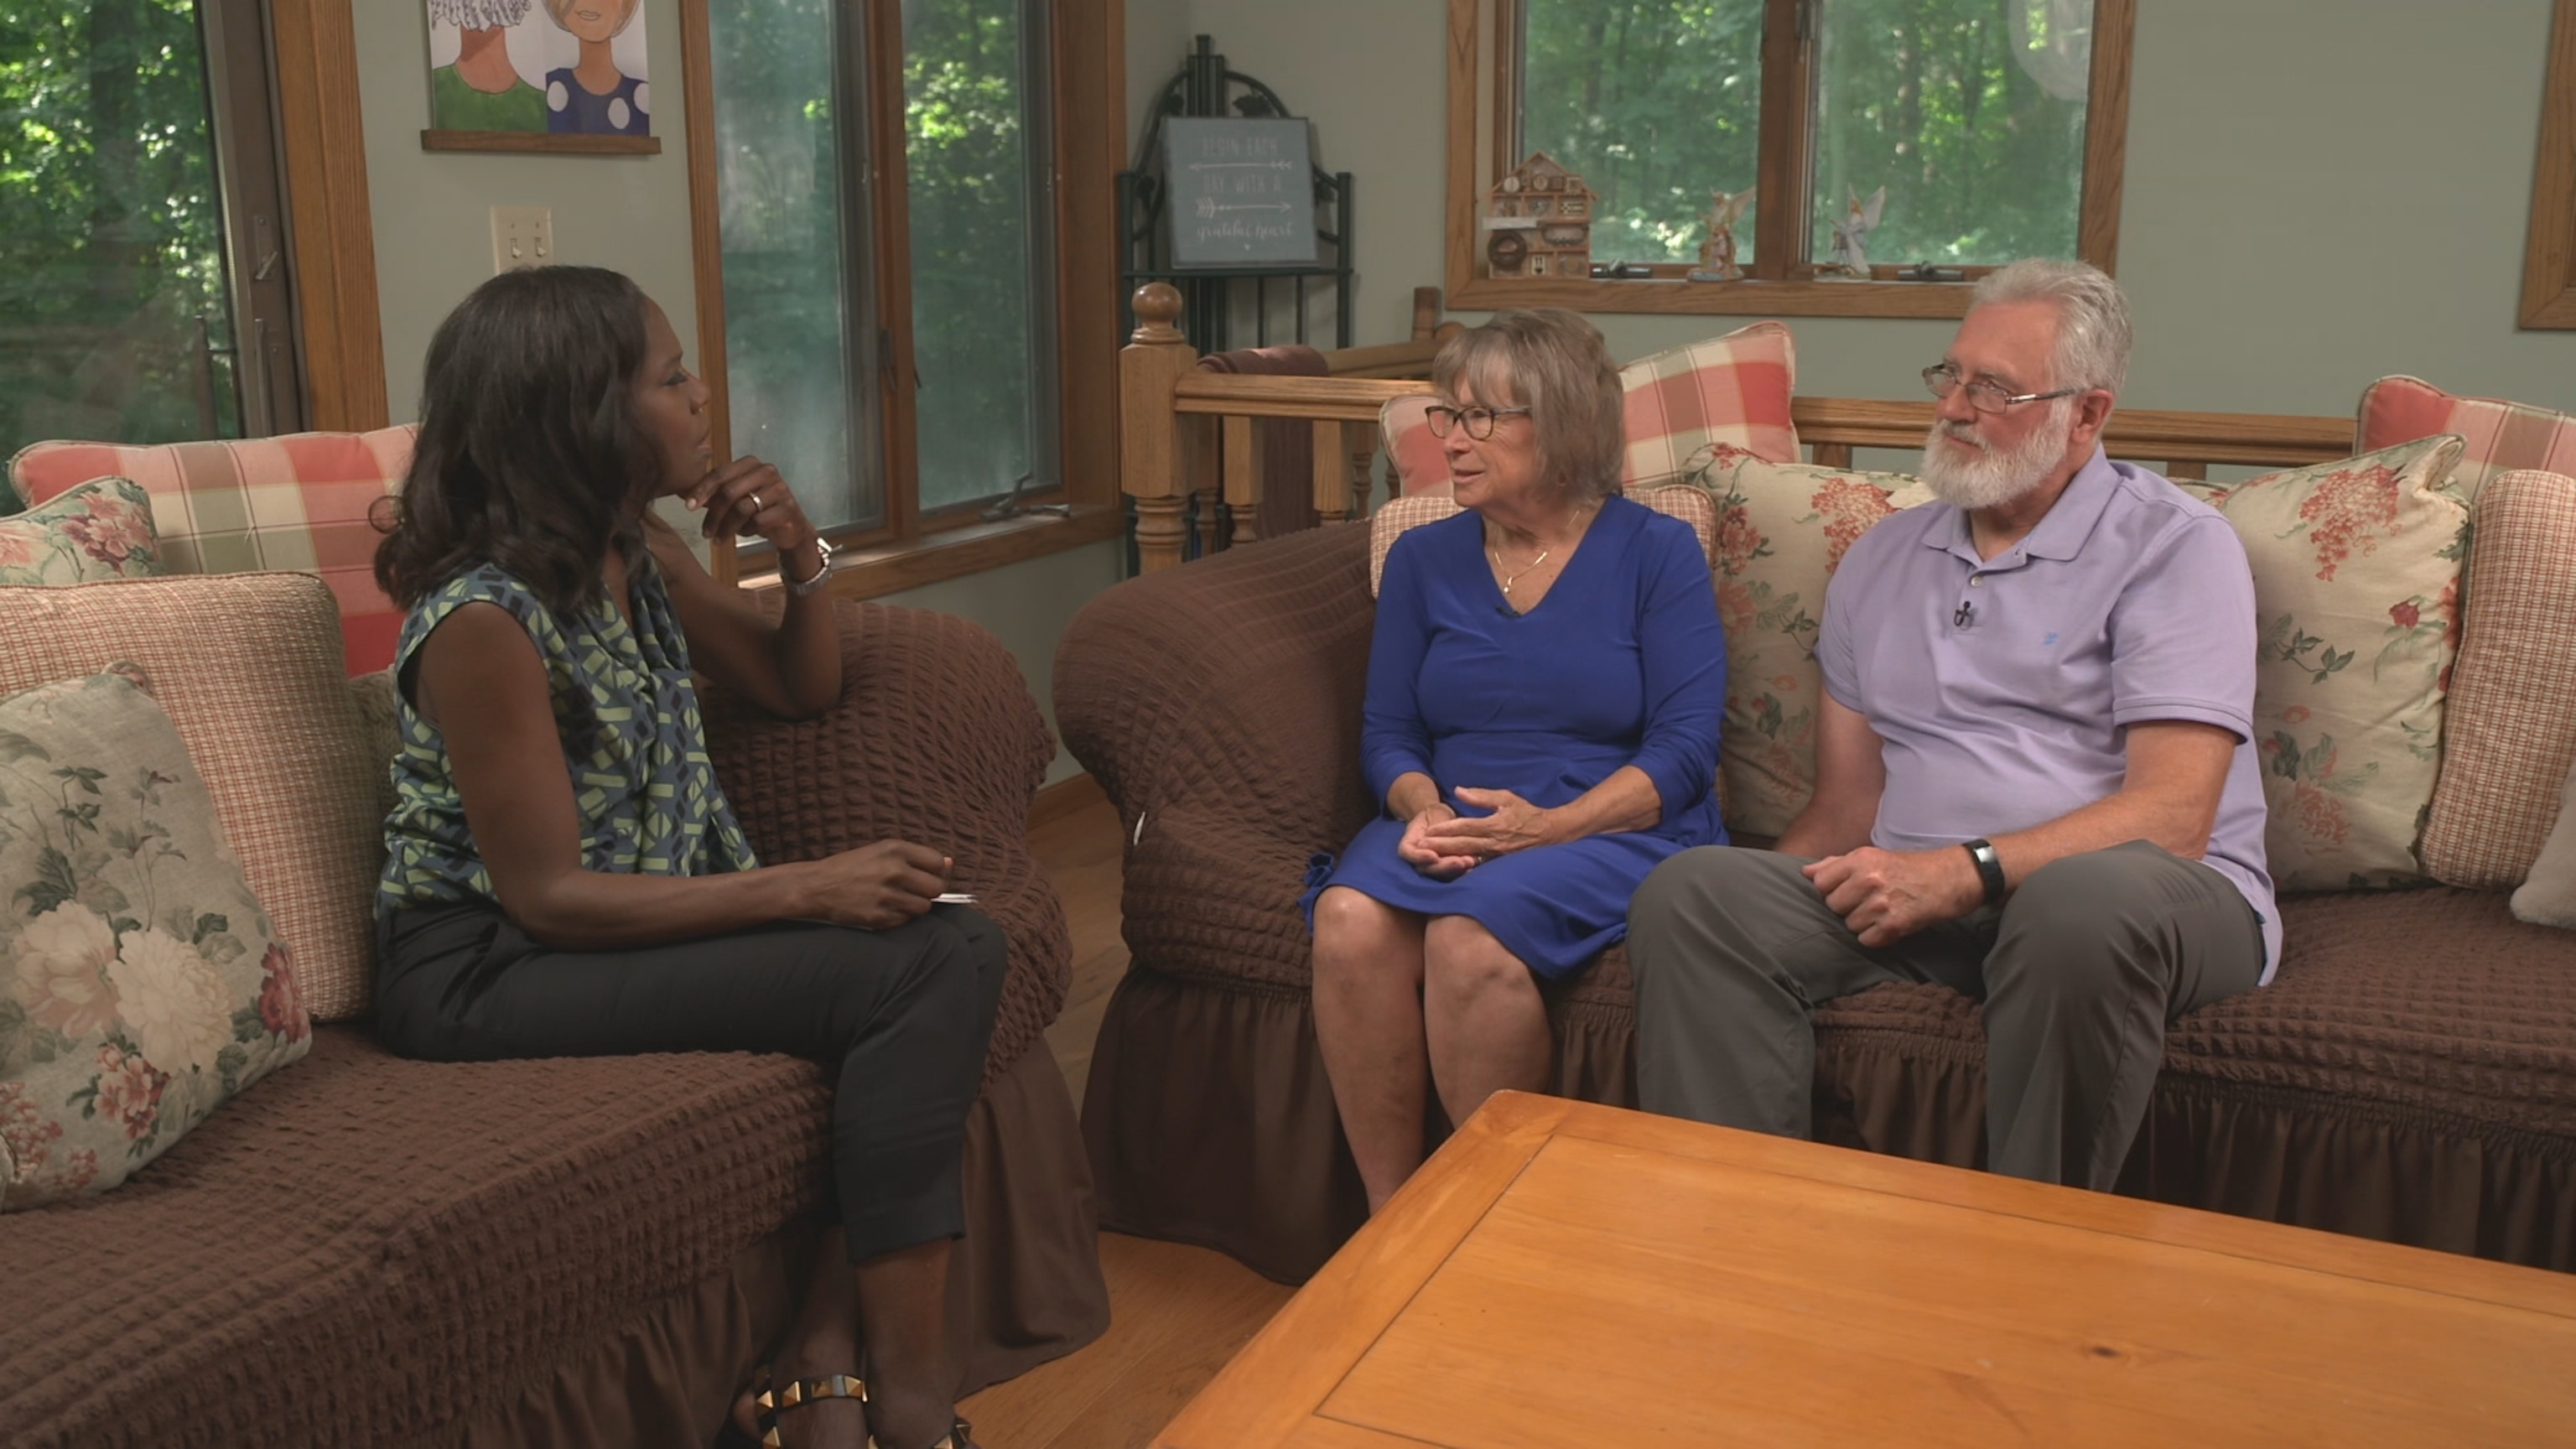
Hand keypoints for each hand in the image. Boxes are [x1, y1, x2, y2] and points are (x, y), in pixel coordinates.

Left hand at [687, 456, 818, 565]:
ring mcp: (780, 489)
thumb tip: (683, 494)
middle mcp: (767, 471)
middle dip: (714, 514)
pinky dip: (747, 530)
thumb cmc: (759, 510)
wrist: (791, 528)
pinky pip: (758, 521)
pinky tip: (745, 533)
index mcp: (750, 464)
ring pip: (743, 508)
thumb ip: (714, 493)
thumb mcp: (736, 498)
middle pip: (730, 491)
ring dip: (727, 527)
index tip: (689, 507)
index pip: (720, 473)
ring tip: (719, 539)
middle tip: (705, 532)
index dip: (702, 490)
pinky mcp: (788, 508)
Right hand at [805, 840, 949, 928]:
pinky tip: (884, 908)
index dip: (937, 871)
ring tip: (897, 899)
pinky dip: (900, 916)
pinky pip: (906, 920)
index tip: (928, 875)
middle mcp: (894, 870)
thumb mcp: (880, 850)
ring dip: (915, 905)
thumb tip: (950, 863)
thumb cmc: (850, 867)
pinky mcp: (880, 916)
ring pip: (924, 907)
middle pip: (936, 888)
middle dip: (929, 891)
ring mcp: (887, 895)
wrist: (816, 886)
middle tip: (915, 891)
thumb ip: (915, 856)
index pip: (938, 863)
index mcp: (895, 849)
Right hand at [1396, 803, 1477, 879]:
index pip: (1407, 853)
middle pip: (1426, 868)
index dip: (1419, 856)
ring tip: (1470, 862)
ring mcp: (1431, 867)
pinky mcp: (1446, 871)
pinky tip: (1475, 864)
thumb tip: (1438, 831)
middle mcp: (1418, 859)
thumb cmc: (1435, 815)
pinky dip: (1463, 871)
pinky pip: (1452, 874)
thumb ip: (1435, 824)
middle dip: (1444, 866)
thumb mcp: (1433, 813)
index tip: (1433, 855)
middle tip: (1460, 862)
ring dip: (1455, 870)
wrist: (1441, 822)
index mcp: (1409, 843)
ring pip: (1440, 875)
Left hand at [1417, 787, 1557, 863]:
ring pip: (1468, 859)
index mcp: (1495, 824)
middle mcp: (1495, 843)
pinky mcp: (1499, 865)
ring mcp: (1497, 857)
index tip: (1428, 831)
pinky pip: (1479, 868)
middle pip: (1462, 845)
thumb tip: (1458, 791)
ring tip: (1430, 860)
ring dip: (1448, 859)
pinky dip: (1463, 869)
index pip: (1465, 827)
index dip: (1445, 829)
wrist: (1552, 834)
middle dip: (1440, 847)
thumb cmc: (1527, 814)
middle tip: (1420, 848)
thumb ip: (1481, 796)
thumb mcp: (1506, 798)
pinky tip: (1449, 871)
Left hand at [1803, 846, 1982, 947]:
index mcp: (1860, 859)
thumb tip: (1806, 871)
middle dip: (1848, 907)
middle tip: (1869, 900)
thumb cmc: (1909, 868)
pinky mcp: (1893, 925)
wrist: (1951, 878)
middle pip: (1833, 906)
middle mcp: (1868, 879)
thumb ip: (1836, 864)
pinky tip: (1890, 923)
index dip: (1831, 889)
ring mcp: (1880, 903)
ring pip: (1849, 925)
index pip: (1820, 882)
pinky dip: (1877, 937)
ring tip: (1883, 910)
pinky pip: (1866, 940)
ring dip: (1864, 923)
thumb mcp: (1873, 856)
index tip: (1847, 890)